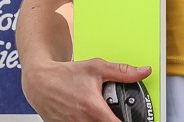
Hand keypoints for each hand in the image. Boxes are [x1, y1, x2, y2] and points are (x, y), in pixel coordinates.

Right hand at [22, 57, 151, 121]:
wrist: (40, 81)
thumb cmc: (66, 74)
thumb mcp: (97, 67)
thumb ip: (122, 71)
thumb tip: (144, 71)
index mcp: (93, 108)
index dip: (126, 121)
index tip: (133, 118)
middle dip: (112, 118)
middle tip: (111, 110)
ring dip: (99, 119)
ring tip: (97, 110)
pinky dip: (86, 120)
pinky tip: (85, 112)